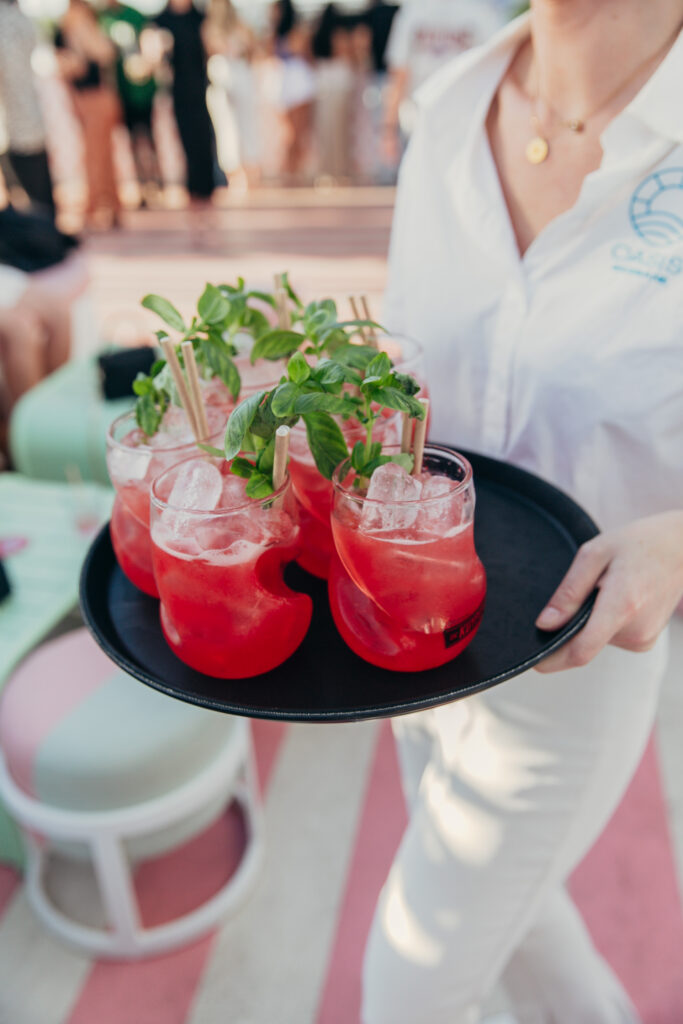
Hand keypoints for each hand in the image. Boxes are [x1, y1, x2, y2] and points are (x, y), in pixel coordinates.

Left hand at [535, 511, 682, 672]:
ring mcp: (643, 639)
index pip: (581, 651)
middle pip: (584, 645)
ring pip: (596, 641)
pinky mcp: (645, 641)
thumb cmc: (638, 544)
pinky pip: (610, 638)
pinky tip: (617, 599)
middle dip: (571, 627)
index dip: (552, 659)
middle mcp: (635, 630)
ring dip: (590, 622)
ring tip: (607, 589)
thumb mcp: (594, 554)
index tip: (534, 660)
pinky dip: (604, 623)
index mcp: (621, 607)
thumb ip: (568, 592)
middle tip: (584, 591)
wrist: (680, 547)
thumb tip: (545, 624)